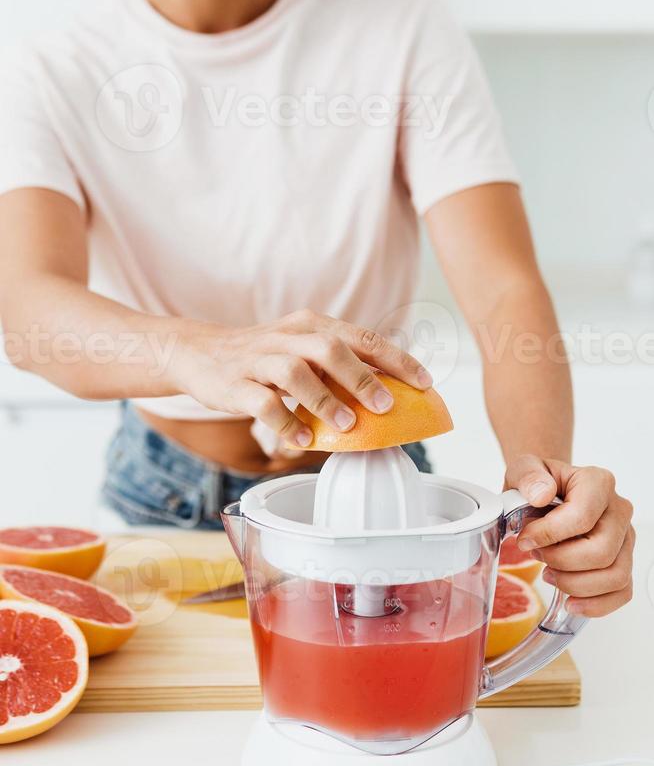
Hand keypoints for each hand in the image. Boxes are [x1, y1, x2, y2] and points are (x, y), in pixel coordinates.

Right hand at [172, 308, 432, 449]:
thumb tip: (387, 395)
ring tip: (347, 425)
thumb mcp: (300, 349)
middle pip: (330, 349)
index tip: (424, 382)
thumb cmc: (262, 357)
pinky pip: (262, 404)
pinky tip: (304, 440)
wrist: (198, 353)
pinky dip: (286, 423)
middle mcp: (287, 337)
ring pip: (295, 373)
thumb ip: (337, 365)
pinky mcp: (235, 385)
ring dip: (325, 400)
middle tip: (387, 406)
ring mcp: (259, 360)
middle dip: (362, 378)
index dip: (395, 358)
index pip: (361, 336)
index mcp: (310, 325)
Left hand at [504, 455, 634, 617]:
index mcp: (597, 482)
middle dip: (561, 561)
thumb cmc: (539, 483)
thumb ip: (528, 476)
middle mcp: (618, 510)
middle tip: (536, 555)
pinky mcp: (623, 560)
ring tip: (549, 574)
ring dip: (575, 584)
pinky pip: (621, 591)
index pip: (582, 517)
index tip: (525, 540)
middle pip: (601, 552)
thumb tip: (541, 494)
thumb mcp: (523, 468)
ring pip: (615, 576)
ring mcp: (624, 537)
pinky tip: (570, 600)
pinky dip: (595, 604)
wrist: (547, 491)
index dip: (549, 535)